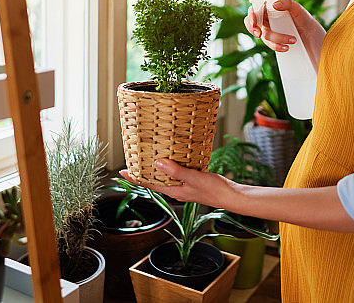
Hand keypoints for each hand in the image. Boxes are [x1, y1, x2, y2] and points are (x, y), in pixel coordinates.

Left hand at [118, 159, 235, 207]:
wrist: (231, 196)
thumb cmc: (214, 190)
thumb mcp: (194, 178)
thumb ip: (176, 171)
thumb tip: (157, 163)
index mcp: (174, 191)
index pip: (149, 184)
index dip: (135, 178)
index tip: (122, 171)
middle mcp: (176, 189)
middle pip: (154, 181)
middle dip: (143, 172)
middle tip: (133, 161)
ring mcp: (184, 186)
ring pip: (165, 176)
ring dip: (155, 168)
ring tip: (147, 158)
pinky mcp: (192, 181)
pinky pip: (176, 173)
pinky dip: (170, 166)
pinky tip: (172, 158)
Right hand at [244, 0, 325, 60]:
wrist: (313, 38)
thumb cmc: (305, 20)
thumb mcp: (299, 10)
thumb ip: (288, 3)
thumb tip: (274, 4)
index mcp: (271, 7)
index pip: (255, 7)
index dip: (252, 14)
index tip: (255, 22)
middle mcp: (268, 18)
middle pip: (252, 22)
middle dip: (253, 28)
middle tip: (259, 34)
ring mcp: (269, 30)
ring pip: (263, 35)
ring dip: (276, 38)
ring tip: (292, 40)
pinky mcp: (273, 41)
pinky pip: (270, 44)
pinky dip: (277, 46)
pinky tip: (286, 47)